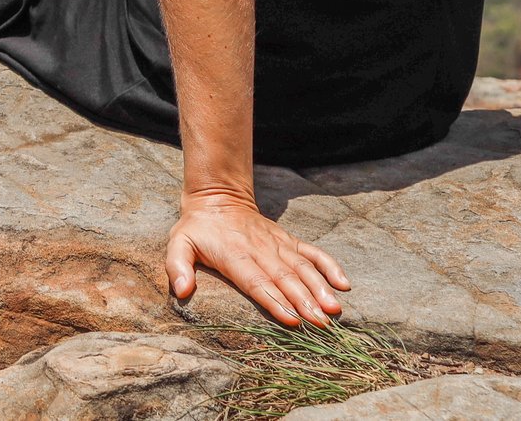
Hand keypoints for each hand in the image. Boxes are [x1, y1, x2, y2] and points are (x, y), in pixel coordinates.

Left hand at [164, 192, 350, 327]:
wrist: (218, 197)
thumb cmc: (198, 228)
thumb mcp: (178, 243)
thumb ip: (177, 267)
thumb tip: (181, 291)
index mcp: (235, 255)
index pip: (256, 282)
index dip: (274, 300)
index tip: (291, 319)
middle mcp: (261, 249)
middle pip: (285, 278)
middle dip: (304, 302)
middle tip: (321, 324)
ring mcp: (278, 244)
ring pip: (303, 267)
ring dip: (320, 288)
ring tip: (334, 310)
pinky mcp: (289, 240)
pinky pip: (313, 252)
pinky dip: (330, 266)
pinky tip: (344, 283)